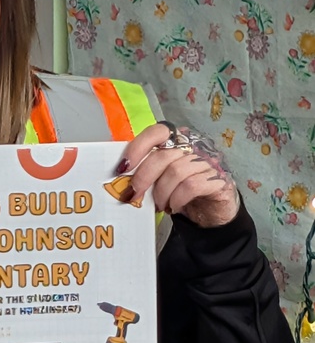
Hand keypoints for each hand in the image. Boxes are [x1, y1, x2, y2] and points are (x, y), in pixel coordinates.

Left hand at [117, 122, 239, 227]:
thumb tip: (122, 178)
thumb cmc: (182, 192)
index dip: (137, 147)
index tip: (123, 167)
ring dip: (162, 193)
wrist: (213, 211)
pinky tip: (174, 206)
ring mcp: (209, 162)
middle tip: (133, 195)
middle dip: (143, 178)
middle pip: (163, 155)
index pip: (157, 132)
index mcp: (178, 141)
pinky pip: (191, 186)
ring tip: (160, 205)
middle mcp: (195, 146)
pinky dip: (177, 199)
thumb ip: (147, 172)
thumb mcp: (162, 179)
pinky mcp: (219, 180)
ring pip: (176, 172)